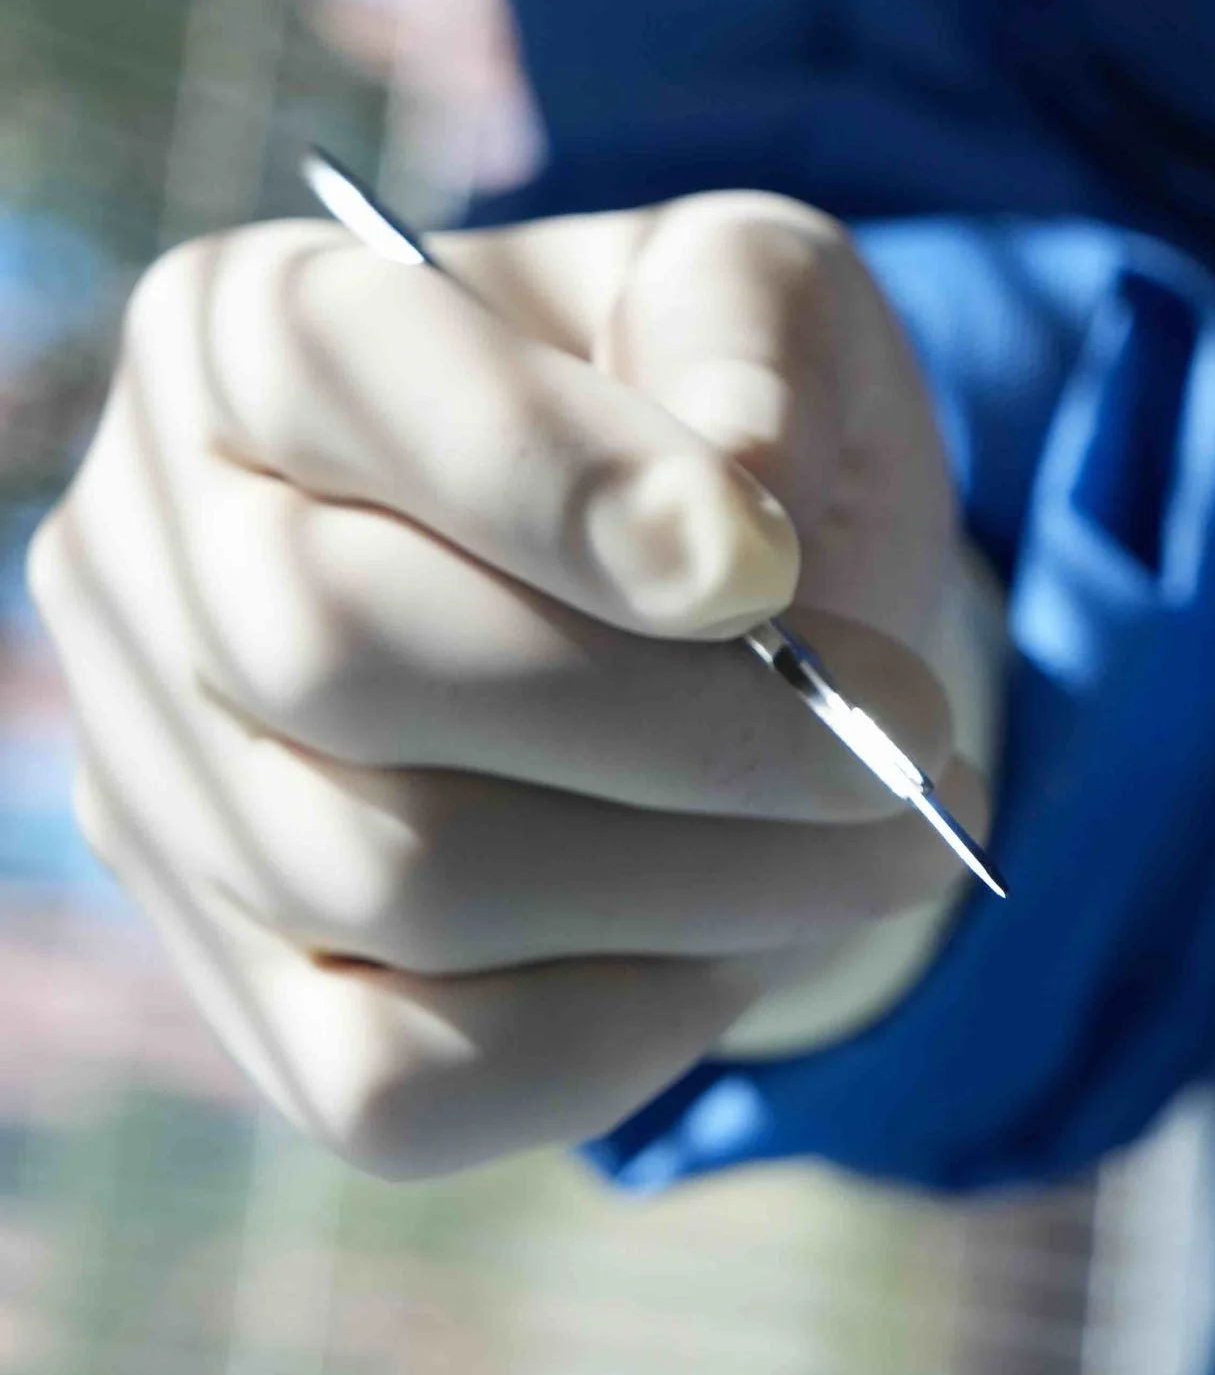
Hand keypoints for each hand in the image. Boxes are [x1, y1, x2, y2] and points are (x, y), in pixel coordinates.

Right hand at [29, 192, 991, 1174]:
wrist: (713, 597)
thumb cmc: (714, 413)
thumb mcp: (766, 292)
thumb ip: (747, 328)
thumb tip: (735, 490)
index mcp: (242, 326)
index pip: (336, 383)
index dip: (553, 487)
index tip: (766, 572)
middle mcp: (146, 554)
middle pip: (338, 655)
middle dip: (669, 721)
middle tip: (909, 735)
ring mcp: (165, 792)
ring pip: (386, 880)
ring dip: (699, 881)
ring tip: (895, 830)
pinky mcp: (235, 994)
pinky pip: (395, 1082)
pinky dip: (616, 1033)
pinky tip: (754, 945)